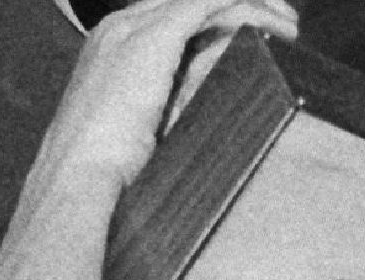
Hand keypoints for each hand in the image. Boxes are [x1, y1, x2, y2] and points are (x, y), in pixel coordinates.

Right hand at [28, 0, 299, 196]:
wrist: (75, 177)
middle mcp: (118, 29)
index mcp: (109, 49)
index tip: (252, 32)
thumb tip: (211, 107)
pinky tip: (275, 21)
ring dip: (253, 4)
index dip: (215, 18)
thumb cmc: (100, 173)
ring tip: (288, 24)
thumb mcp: (138, 133)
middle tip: (280, 20)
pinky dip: (247, 7)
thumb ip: (169, 109)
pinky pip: (210, 4)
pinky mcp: (154, 37)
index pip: (170, 15)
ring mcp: (132, 28)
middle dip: (237, 4)